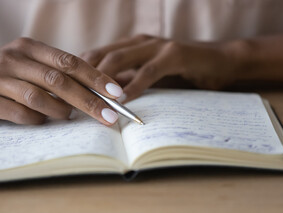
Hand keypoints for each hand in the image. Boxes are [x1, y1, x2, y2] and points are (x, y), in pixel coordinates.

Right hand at [0, 38, 123, 124]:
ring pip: (39, 96)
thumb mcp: (26, 63)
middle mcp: (14, 59)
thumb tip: (91, 92)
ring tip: (70, 117)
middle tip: (110, 115)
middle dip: (89, 100)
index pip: (70, 61)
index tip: (116, 92)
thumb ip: (53, 73)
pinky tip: (42, 121)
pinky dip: (37, 120)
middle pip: (59, 80)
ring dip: (62, 110)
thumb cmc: (0, 73)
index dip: (95, 77)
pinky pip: (19, 113)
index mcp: (29, 47)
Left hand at [81, 34, 238, 101]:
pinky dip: (133, 86)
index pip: (95, 56)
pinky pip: (148, 71)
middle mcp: (138, 41)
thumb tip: (101, 96)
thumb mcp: (147, 76)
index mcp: (129, 45)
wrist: (219, 61)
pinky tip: (123, 100)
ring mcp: (155, 45)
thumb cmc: (181, 70)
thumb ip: (126, 81)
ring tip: (89, 101)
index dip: (77, 72)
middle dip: (82, 78)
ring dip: (102, 82)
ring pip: (119, 60)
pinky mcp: (173, 54)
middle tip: (69, 98)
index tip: (63, 90)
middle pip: (101, 56)